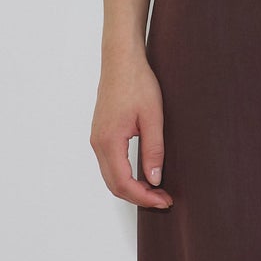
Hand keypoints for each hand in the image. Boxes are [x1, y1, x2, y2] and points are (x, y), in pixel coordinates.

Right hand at [91, 51, 173, 208]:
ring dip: (131, 188)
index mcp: (109, 141)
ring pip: (111, 176)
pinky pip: (110, 164)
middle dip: (138, 197)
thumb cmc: (137, 83)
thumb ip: (154, 150)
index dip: (144, 197)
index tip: (164, 200)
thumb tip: (154, 180)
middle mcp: (98, 143)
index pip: (123, 183)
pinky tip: (143, 175)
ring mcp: (97, 139)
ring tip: (156, 190)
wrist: (121, 61)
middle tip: (163, 199)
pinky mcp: (101, 134)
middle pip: (114, 185)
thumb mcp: (153, 118)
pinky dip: (125, 176)